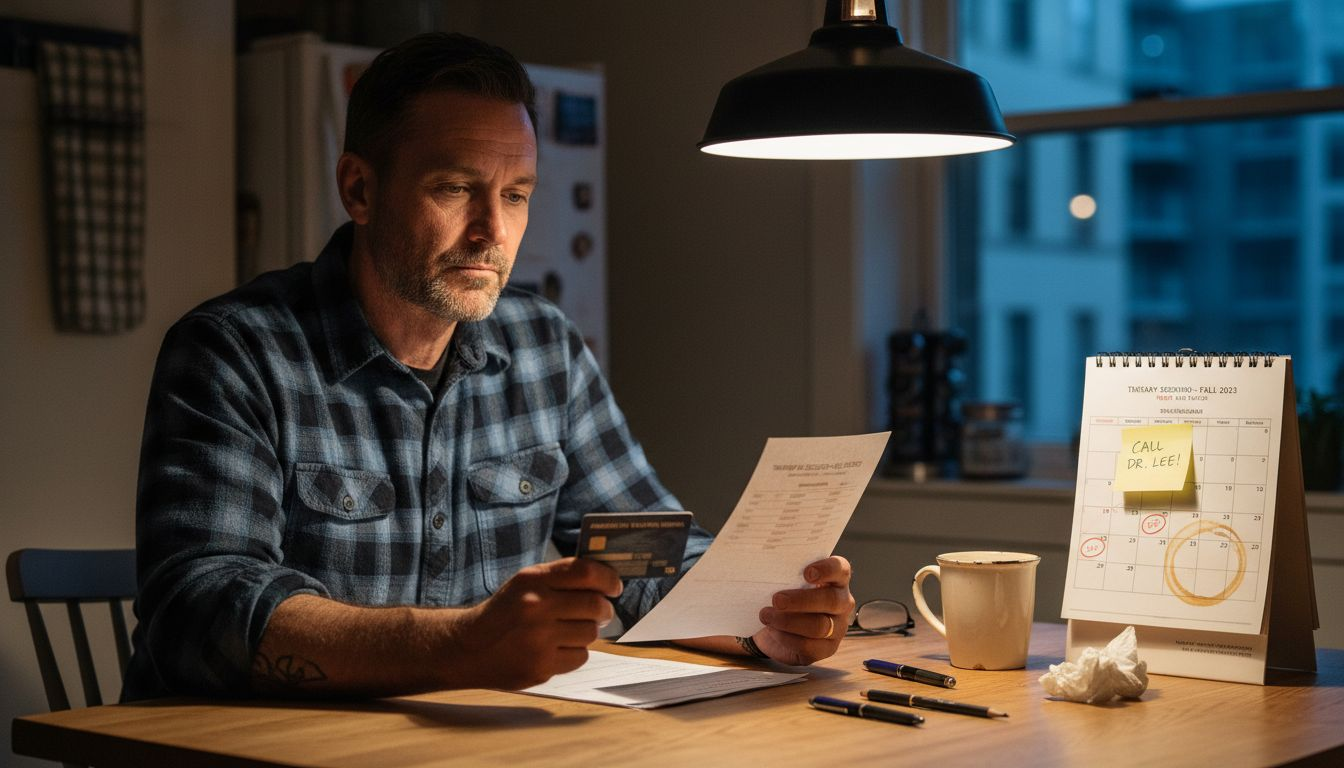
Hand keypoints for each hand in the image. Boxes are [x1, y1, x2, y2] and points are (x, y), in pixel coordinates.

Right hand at [447, 557, 621, 688]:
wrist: (468, 648)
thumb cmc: (505, 611)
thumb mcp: (525, 583)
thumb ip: (560, 578)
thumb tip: (606, 580)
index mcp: (532, 580)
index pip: (586, 572)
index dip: (608, 578)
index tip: (614, 586)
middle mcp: (535, 607)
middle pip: (595, 605)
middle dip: (604, 609)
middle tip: (601, 611)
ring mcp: (538, 639)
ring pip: (591, 633)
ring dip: (587, 631)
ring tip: (570, 630)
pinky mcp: (540, 667)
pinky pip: (580, 657)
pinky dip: (575, 653)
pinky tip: (557, 648)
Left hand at [752, 556, 854, 665]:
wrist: (773, 626)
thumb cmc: (783, 595)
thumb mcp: (784, 581)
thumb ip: (785, 574)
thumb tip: (767, 568)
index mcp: (835, 580)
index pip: (840, 569)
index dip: (827, 570)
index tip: (807, 573)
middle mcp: (842, 603)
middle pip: (831, 600)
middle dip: (802, 600)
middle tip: (777, 599)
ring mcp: (838, 628)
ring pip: (820, 626)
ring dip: (789, 621)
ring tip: (766, 615)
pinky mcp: (826, 649)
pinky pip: (809, 646)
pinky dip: (787, 638)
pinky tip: (772, 631)